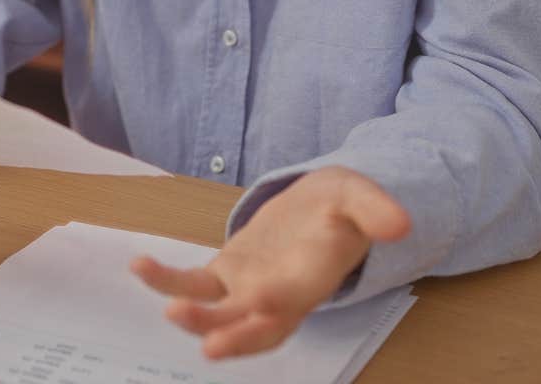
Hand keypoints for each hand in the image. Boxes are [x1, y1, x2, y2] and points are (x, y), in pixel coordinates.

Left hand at [131, 167, 410, 359]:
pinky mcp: (226, 276)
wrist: (321, 207)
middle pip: (258, 328)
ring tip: (165, 302)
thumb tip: (401, 224)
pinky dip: (167, 280)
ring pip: (221, 314)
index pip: (296, 299)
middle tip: (207, 346)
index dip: (278, 305)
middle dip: (235, 337)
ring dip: (194, 316)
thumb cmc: (341, 203)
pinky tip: (139, 264)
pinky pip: (194, 286)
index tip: (261, 302)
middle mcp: (281, 294)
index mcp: (314, 276)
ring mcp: (250, 289)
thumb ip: (375, 209)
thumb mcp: (360, 194)